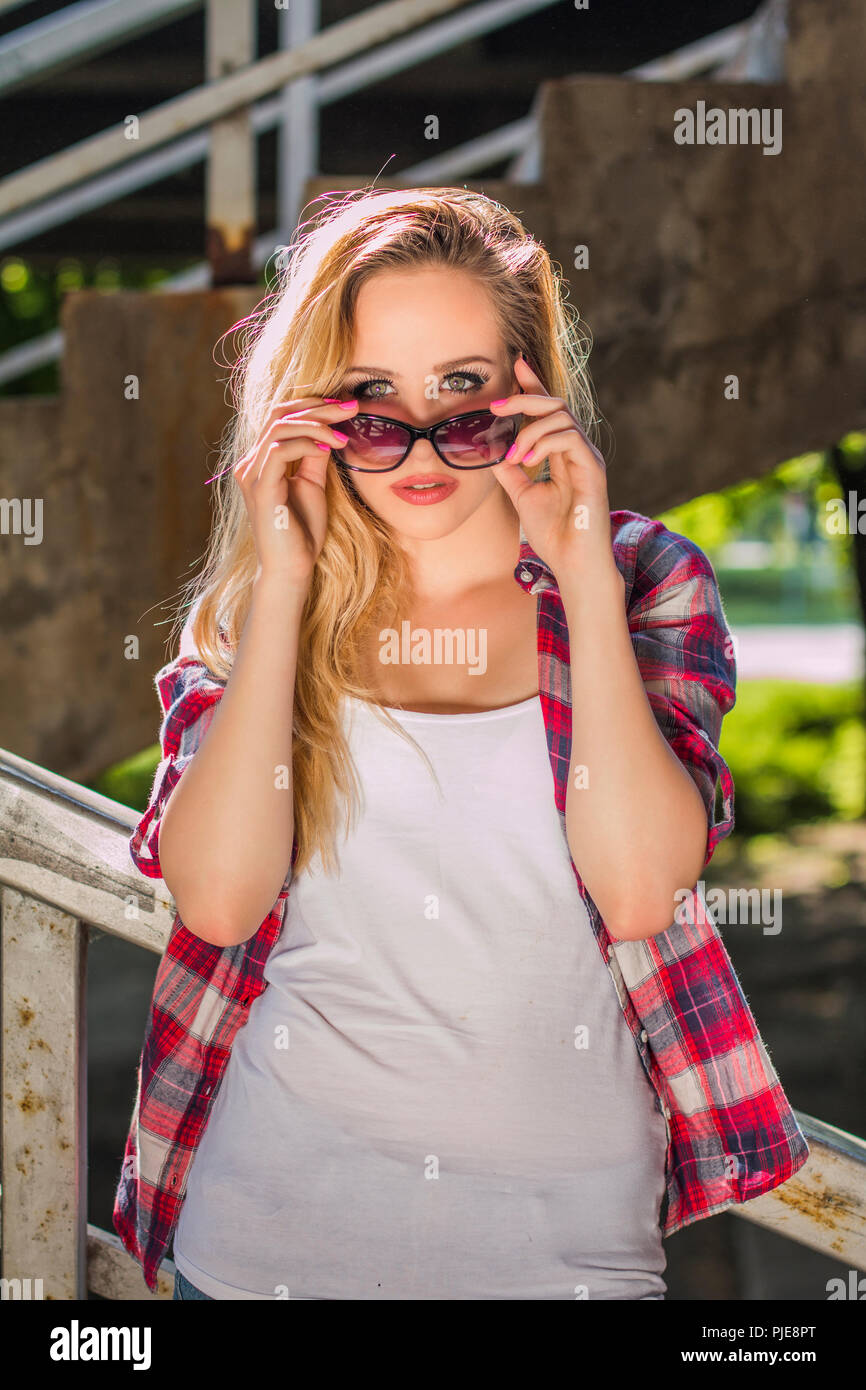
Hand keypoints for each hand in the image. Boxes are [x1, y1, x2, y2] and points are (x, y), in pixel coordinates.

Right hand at [232, 396, 358, 590]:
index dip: (312, 406)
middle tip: (350, 408)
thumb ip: (315, 456)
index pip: (280, 417)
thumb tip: (329, 429)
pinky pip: (279, 450)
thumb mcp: (313, 484)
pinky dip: (306, 444)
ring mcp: (251, 474)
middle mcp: (250, 464)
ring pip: (279, 427)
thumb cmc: (303, 532)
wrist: (293, 568)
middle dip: (317, 407)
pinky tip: (328, 449)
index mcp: (260, 462)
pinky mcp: (260, 488)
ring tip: (343, 436)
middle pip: (278, 415)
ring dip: (316, 425)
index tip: (344, 407)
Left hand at [489, 356, 614, 584]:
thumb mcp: (522, 495)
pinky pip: (568, 437)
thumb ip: (509, 470)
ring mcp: (587, 458)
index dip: (533, 385)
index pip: (548, 410)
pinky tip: (527, 462)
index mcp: (563, 454)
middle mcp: (578, 451)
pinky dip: (542, 444)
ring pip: (561, 417)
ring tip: (512, 457)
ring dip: (529, 431)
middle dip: (525, 396)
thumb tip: (490, 448)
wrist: (573, 564)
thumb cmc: (554, 534)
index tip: (515, 364)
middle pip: (555, 404)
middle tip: (495, 406)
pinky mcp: (593, 469)